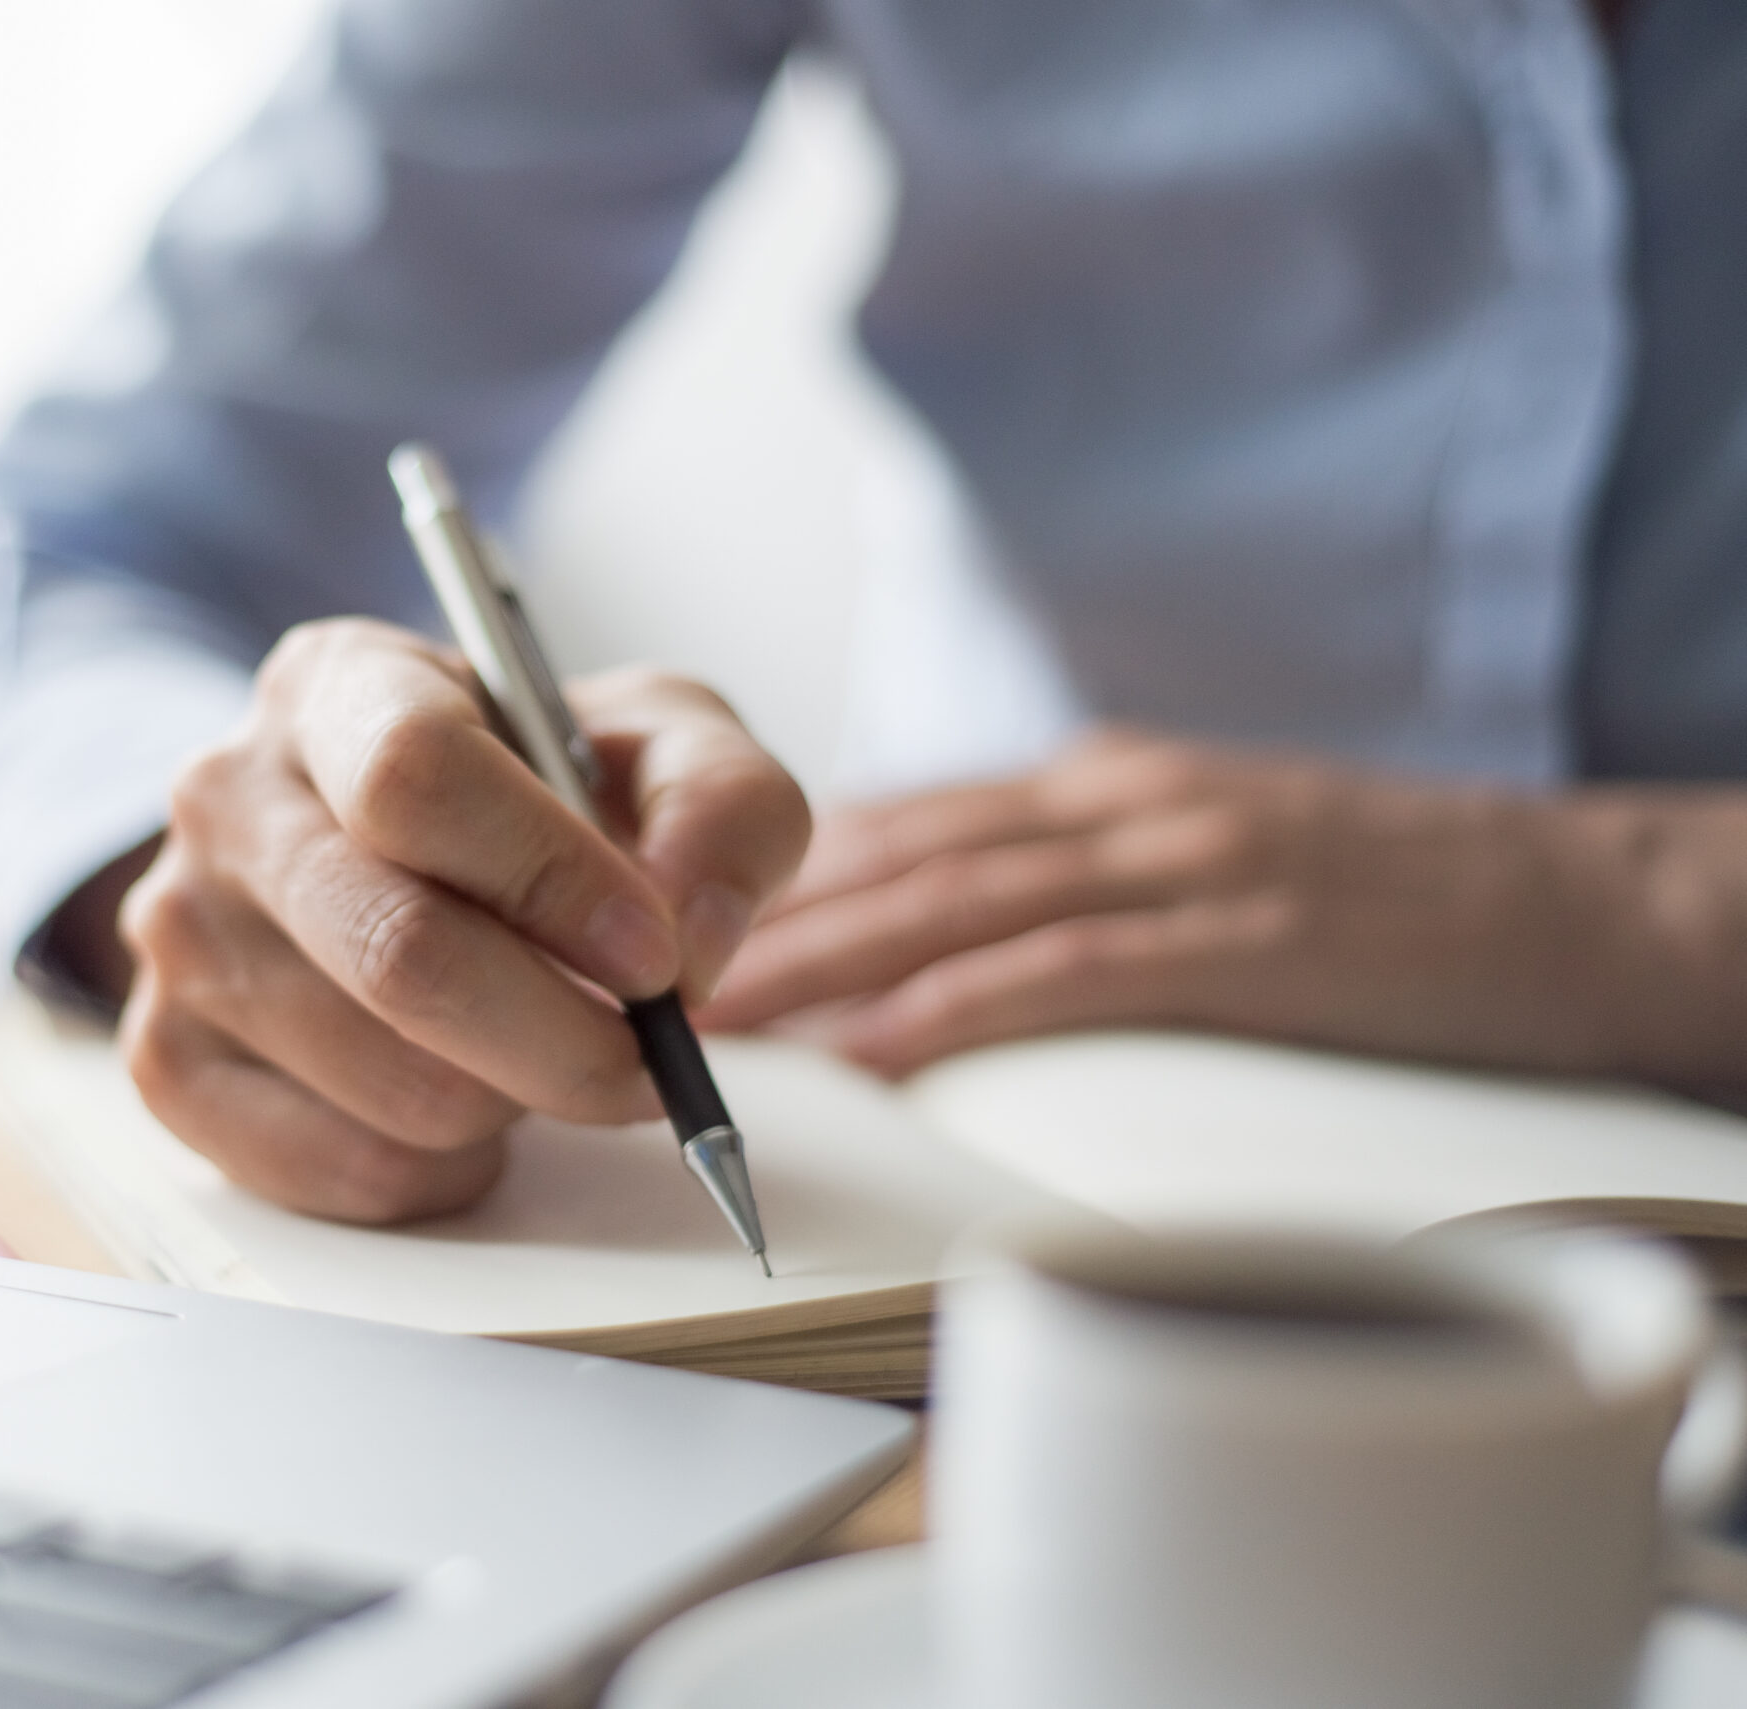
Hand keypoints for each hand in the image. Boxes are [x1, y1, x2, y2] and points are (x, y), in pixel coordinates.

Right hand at [113, 618, 809, 1222]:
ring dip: (514, 1103)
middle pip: (399, 953)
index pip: (414, 777)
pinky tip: (462, 1106)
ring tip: (536, 1054)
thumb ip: (723, 809)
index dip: (550, 881)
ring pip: (387, 1083)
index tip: (656, 956)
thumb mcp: (661, 746)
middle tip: (647, 1064)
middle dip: (564, 1039)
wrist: (410, 853)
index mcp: (335, 684)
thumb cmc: (537, 793)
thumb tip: (691, 941)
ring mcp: (179, 936)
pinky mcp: (168, 1062)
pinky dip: (444, 1170)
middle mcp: (226, 797)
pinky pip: (340, 1170)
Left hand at [696, 728, 1746, 1084]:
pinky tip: (867, 1050)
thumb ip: (1073, 874)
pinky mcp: (1237, 936)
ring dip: (817, 962)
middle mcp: (1115, 804)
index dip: (764, 867)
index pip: (898, 819)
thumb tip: (930, 925)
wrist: (1574, 897)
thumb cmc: (1382, 893)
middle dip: (750, 913)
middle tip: (632, 970)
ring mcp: (1176, 861)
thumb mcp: (1204, 847)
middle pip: (891, 854)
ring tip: (705, 1015)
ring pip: (950, 901)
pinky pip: (1062, 972)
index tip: (663, 910)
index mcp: (1099, 786)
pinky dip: (950, 1008)